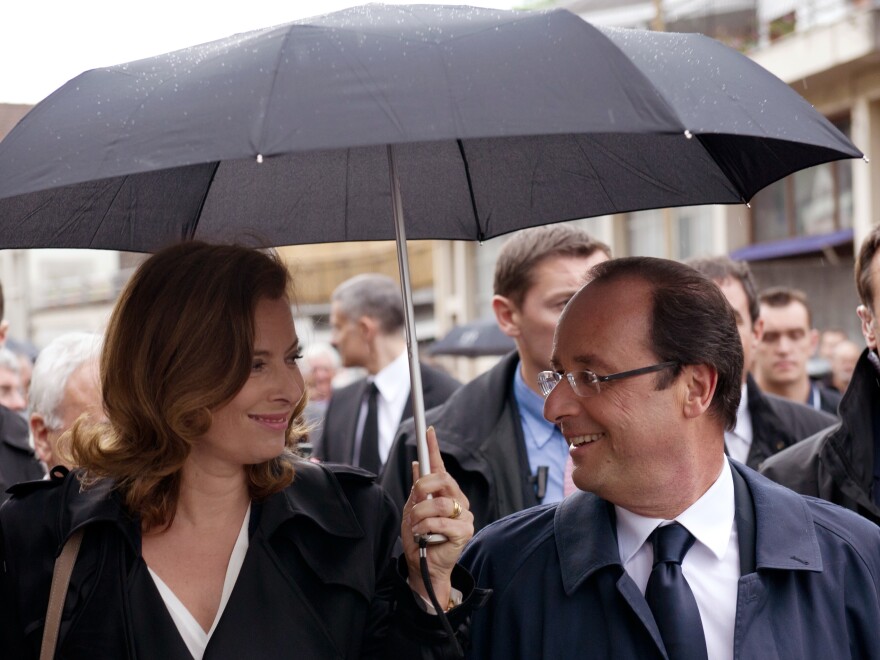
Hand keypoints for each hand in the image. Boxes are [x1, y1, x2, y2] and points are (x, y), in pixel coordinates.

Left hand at [401, 426, 473, 606]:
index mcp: (445, 493)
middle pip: (443, 479)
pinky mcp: (465, 531)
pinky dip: (426, 528)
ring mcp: (464, 515)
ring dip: (421, 514)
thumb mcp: (413, 510)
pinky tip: (422, 535)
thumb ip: (418, 489)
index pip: (440, 467)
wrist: (423, 566)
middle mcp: (458, 500)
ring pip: (439, 503)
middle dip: (423, 486)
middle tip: (415, 499)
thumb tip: (417, 464)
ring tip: (416, 526)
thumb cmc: (419, 538)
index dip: (433, 447)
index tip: (428, 430)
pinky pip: (442, 522)